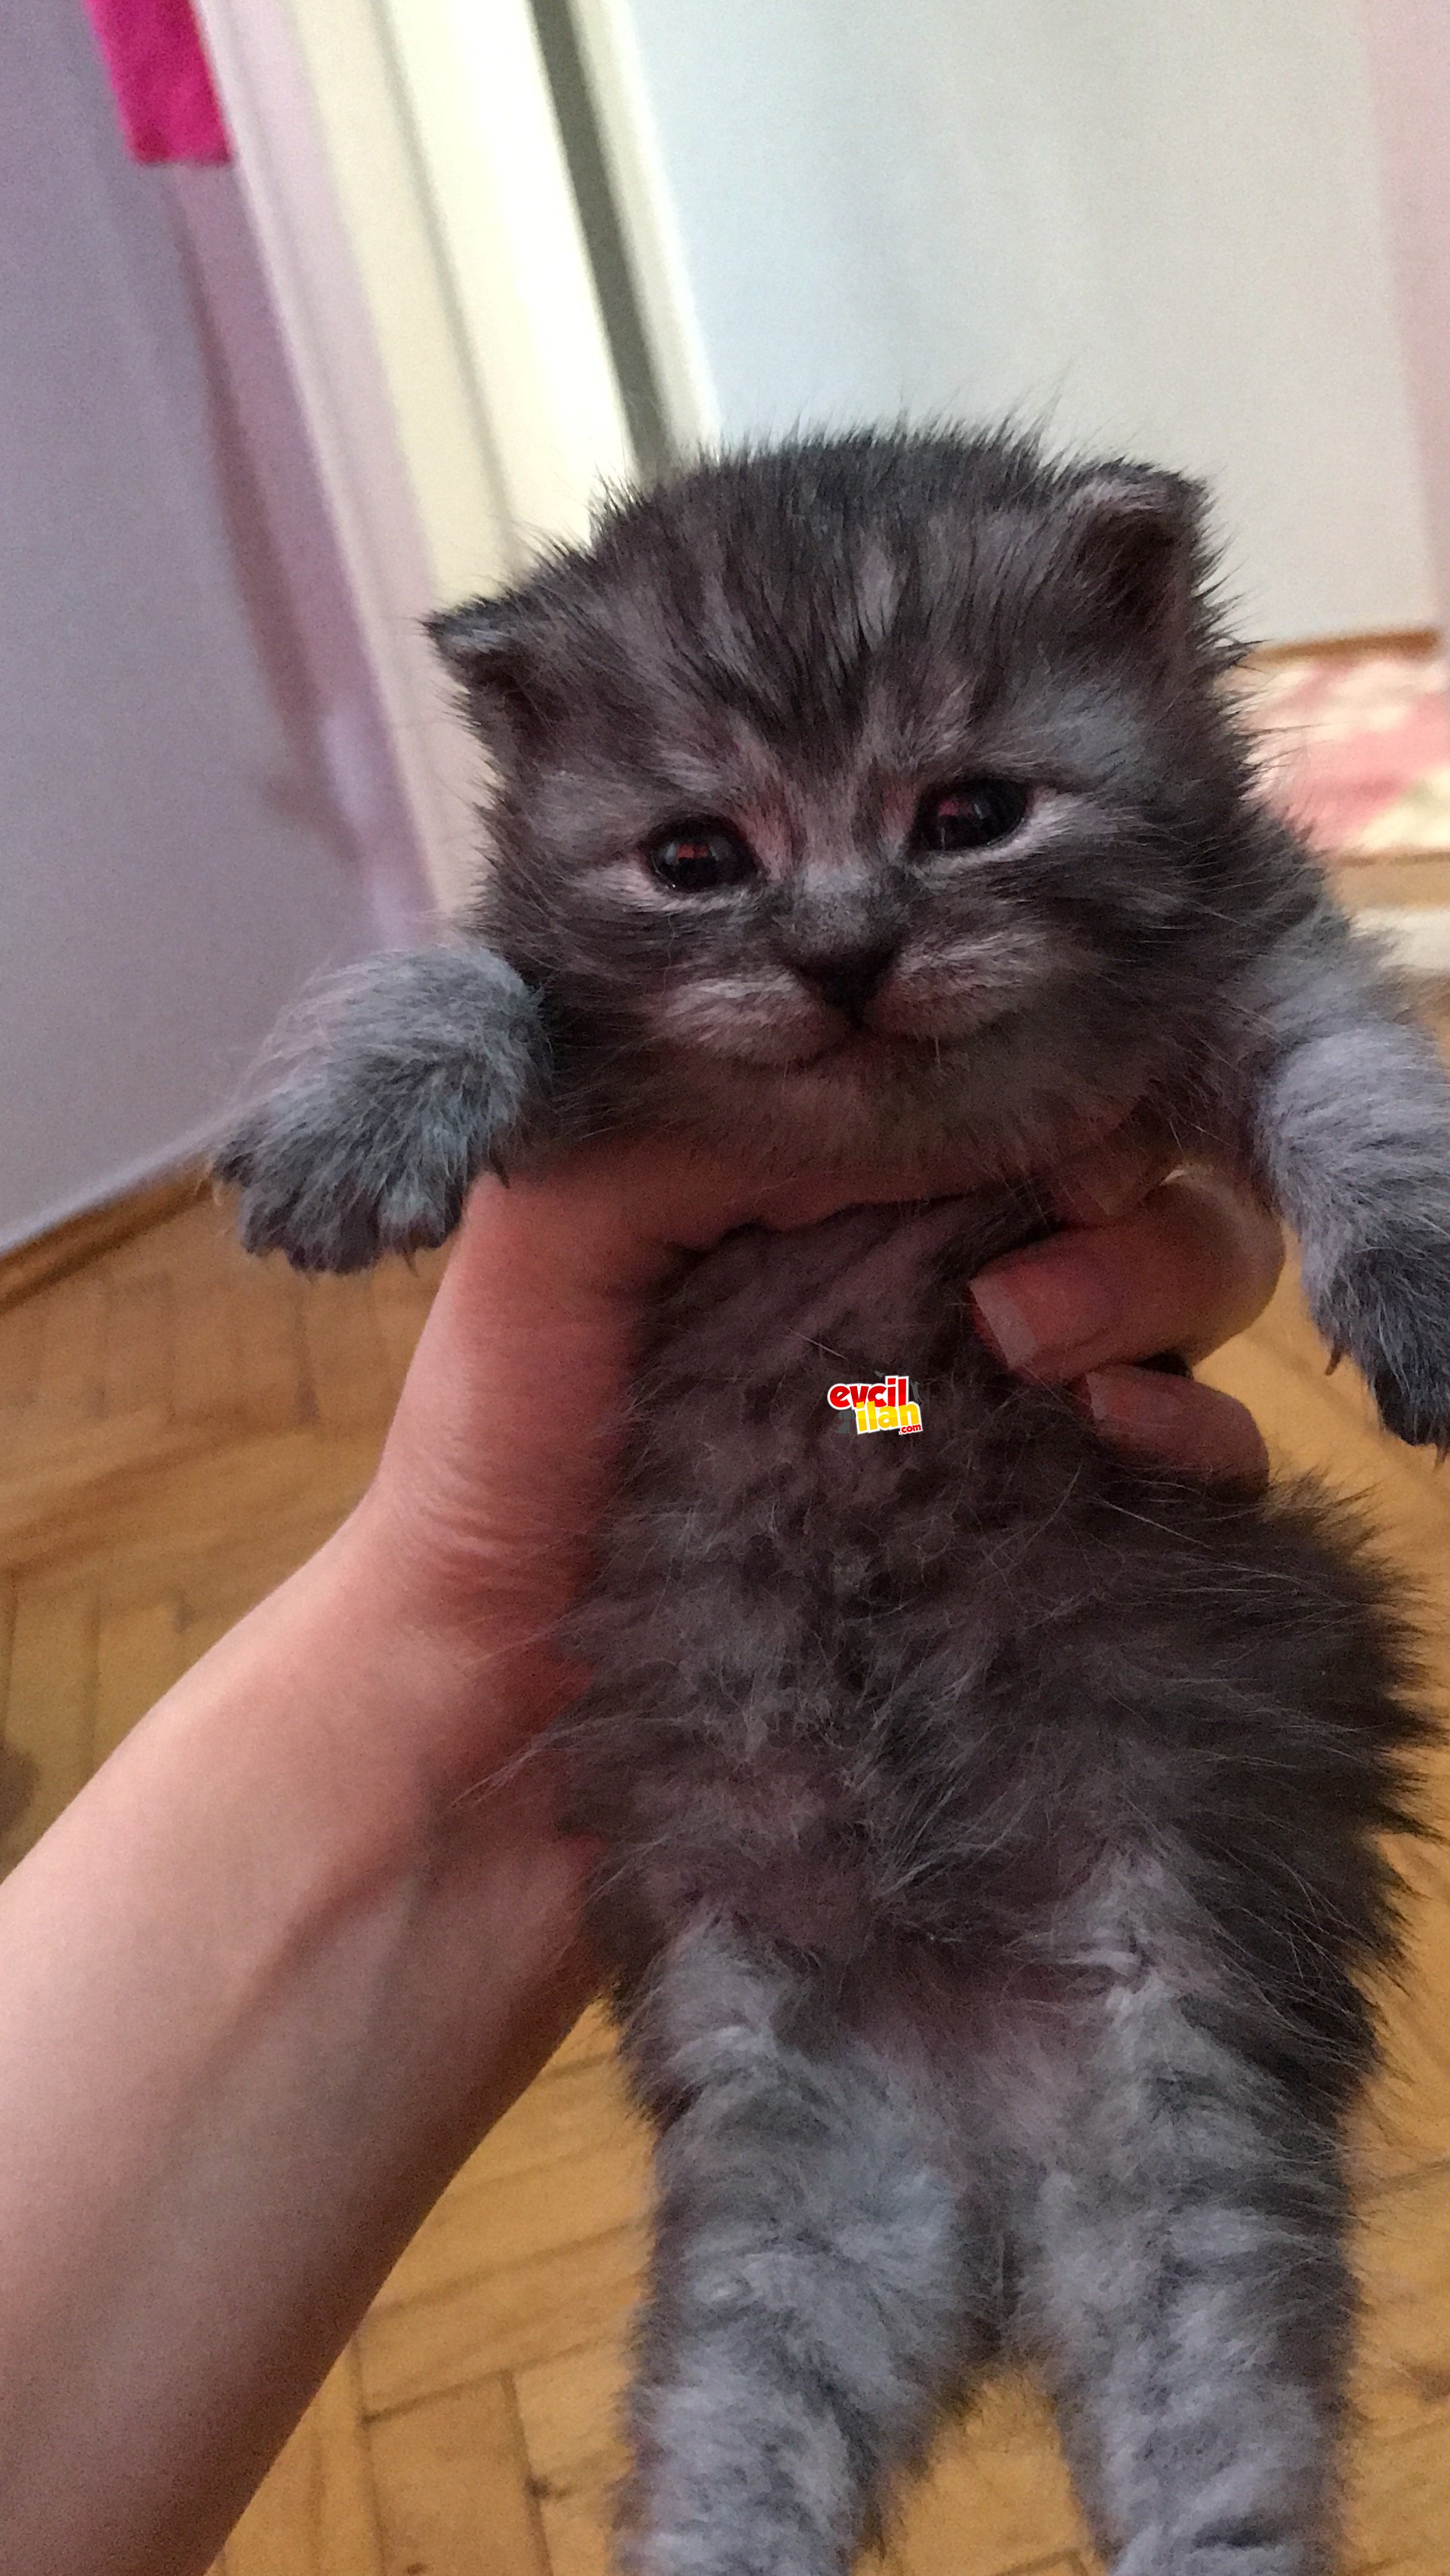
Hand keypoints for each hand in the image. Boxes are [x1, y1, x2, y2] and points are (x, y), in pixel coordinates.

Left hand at [359, 1127, 1281, 1779]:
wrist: (501, 1698)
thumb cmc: (508, 1446)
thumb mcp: (563, 1223)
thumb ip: (708, 1113)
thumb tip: (913, 1065)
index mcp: (836, 1183)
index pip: (1002, 1077)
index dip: (1042, 1071)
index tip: (1018, 1102)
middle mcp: (943, 1277)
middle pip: (1123, 1169)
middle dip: (1114, 1183)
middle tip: (1008, 1279)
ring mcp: (1011, 1408)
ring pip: (1187, 1289)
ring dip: (1158, 1282)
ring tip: (1040, 1351)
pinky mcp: (1051, 1540)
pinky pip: (1205, 1460)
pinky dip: (1203, 1431)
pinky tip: (1126, 1433)